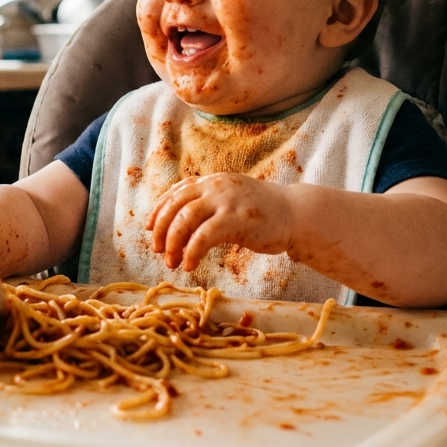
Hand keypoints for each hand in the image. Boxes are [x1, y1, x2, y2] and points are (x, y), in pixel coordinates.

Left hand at [146, 174, 295, 270]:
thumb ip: (210, 204)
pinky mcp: (235, 219)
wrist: (295, 214)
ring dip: (173, 244)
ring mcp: (226, 201)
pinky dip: (191, 252)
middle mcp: (216, 186)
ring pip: (184, 220)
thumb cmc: (263, 212)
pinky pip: (202, 237)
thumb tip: (181, 222)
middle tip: (158, 250)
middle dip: (162, 230)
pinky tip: (189, 265)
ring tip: (172, 262)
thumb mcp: (232, 200)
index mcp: (213, 181)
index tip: (150, 229)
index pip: (176, 192)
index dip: (159, 211)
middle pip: (175, 206)